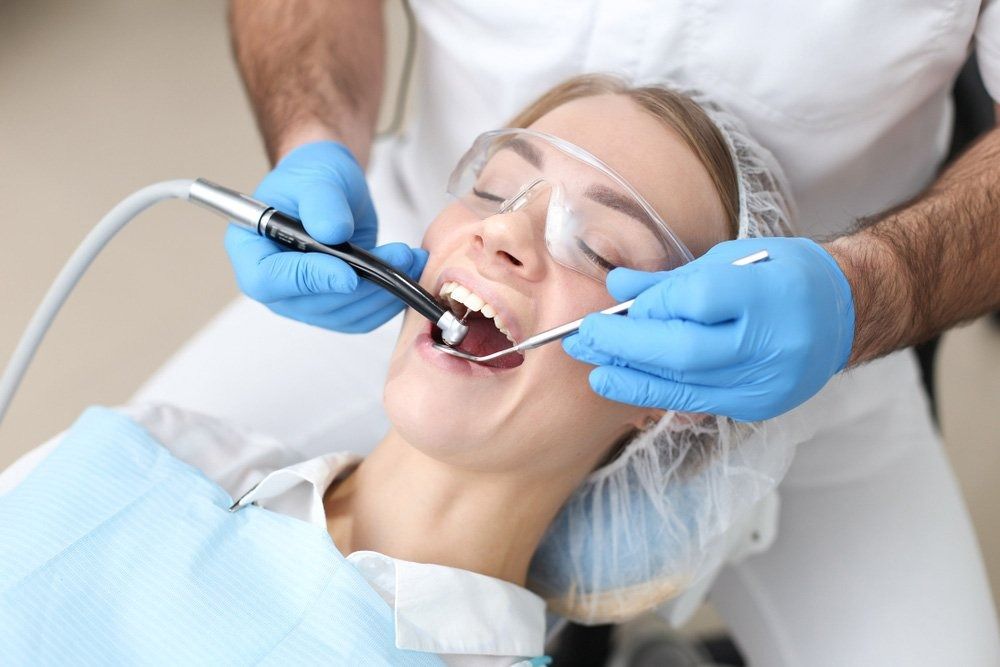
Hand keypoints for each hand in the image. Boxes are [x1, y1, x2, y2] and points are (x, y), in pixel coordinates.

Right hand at [224, 141, 426, 331]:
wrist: (331, 187)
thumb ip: (321, 202)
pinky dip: (388, 300)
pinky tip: (406, 272)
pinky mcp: (332, 306)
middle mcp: (274, 283)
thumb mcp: (317, 177)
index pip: (268, 280)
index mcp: (250, 250)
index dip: (307, 280)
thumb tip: (332, 233)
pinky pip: (361, 317)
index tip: (349, 272)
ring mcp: (303, 299)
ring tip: (411, 258)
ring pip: (344, 315)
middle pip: (312, 305)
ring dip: (383, 293)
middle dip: (363, 285)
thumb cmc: (312, 176)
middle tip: (400, 256)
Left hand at [562, 238, 854, 420]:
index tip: (625, 300)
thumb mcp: (734, 258)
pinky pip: (696, 403)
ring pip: (685, 385)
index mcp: (772, 293)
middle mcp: (774, 344)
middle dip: (626, 345)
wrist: (843, 314)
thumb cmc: (786, 276)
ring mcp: (768, 383)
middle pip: (684, 351)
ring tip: (592, 365)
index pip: (698, 301)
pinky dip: (655, 392)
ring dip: (630, 377)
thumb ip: (675, 278)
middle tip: (584, 336)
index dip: (653, 304)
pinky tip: (624, 383)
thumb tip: (618, 286)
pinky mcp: (758, 407)